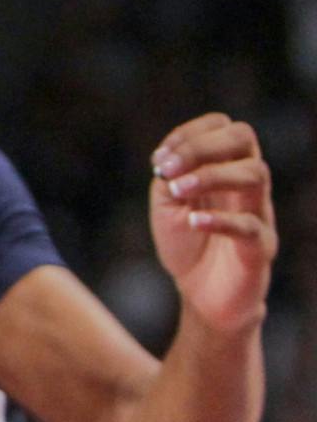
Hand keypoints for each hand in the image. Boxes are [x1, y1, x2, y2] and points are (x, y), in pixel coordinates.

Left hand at [150, 113, 277, 334]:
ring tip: (178, 191)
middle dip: (202, 146)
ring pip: (255, 174)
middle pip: (245, 138)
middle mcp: (247, 185)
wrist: (201, 295)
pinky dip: (220, 220)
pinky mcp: (260, 247)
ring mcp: (258, 213)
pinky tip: (193, 222)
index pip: (224, 126)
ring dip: (210, 176)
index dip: (191, 133)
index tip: (159, 159)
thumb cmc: (187, 243)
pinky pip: (251, 225)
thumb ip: (168, 177)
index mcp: (225, 168)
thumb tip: (168, 159)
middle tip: (168, 169)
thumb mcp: (167, 204)